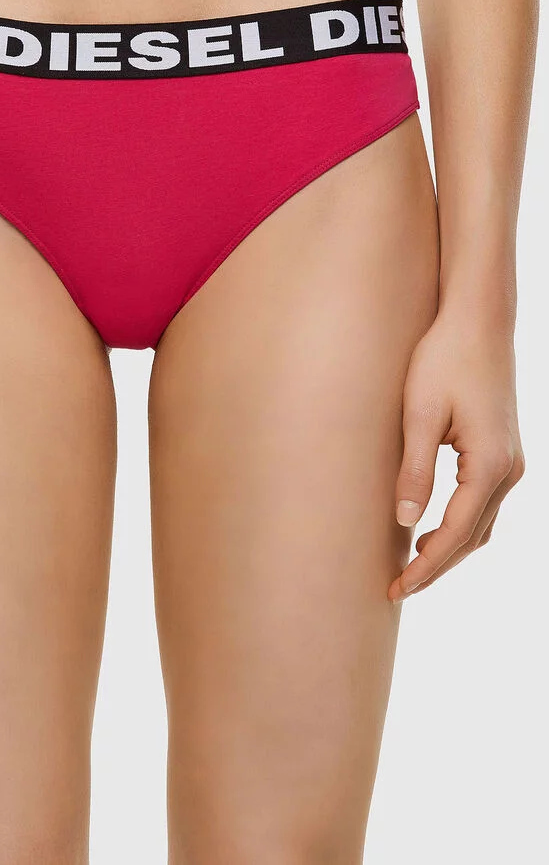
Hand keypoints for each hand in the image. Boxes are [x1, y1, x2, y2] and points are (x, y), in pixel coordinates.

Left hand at [389, 309, 524, 600]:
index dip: (426, 566)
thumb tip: (406, 523)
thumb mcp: (419, 414)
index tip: (397, 587)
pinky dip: (459, 526)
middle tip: (396, 587)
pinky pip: (483, 504)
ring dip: (449, 549)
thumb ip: (414, 470)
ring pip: (481, 525)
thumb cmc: (443, 359)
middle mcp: (510, 470)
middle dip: (437, 566)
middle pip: (473, 538)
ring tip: (410, 567)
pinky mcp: (504, 452)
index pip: (456, 534)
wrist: (478, 321)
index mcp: (489, 464)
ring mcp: (512, 462)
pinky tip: (430, 531)